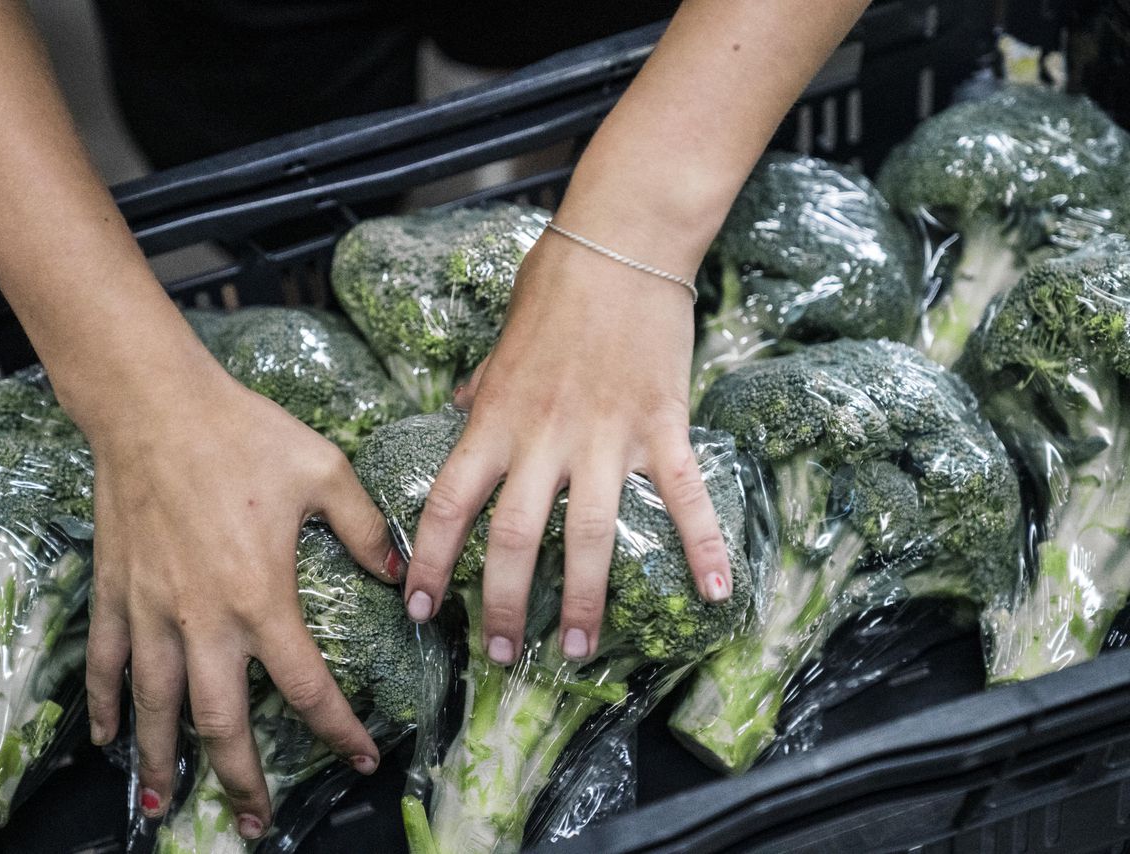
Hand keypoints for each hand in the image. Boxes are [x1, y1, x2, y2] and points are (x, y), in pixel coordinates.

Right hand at [83, 371, 396, 838]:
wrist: (154, 405)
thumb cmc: (242, 434)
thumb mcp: (324, 471)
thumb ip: (365, 528)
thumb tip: (400, 573)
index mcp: (261, 597)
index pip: (307, 687)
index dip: (338, 730)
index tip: (360, 757)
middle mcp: (203, 619)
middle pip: (221, 721)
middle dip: (240, 779)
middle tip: (255, 822)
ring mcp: (151, 609)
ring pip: (156, 705)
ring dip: (162, 760)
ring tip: (166, 805)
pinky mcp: (117, 590)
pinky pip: (106, 660)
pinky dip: (104, 703)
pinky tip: (103, 736)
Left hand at [404, 230, 731, 664]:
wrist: (621, 242)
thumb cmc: (554, 286)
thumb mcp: (500, 342)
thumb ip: (479, 387)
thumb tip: (456, 409)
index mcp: (493, 418)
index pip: (447, 503)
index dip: (428, 561)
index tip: (420, 606)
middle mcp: (542, 438)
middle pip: (513, 539)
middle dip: (502, 606)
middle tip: (500, 655)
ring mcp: (604, 436)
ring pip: (589, 535)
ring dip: (583, 600)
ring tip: (577, 648)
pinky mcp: (660, 426)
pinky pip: (684, 496)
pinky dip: (702, 546)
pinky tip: (717, 593)